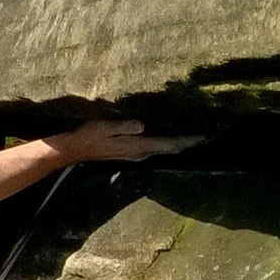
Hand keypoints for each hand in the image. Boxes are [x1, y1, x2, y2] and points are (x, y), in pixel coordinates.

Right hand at [45, 118, 203, 163]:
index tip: (204, 137)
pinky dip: (165, 145)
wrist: (74, 150)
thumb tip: (142, 124)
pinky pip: (154, 149)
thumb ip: (124, 126)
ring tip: (191, 138)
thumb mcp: (105, 126)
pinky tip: (168, 140)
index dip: (186, 141)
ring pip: (163, 151)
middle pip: (169, 149)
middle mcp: (139, 153)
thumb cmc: (88, 136)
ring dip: (177, 145)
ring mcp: (135, 155)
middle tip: (205, 137)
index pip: (168, 144)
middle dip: (186, 144)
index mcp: (137, 145)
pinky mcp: (130, 153)